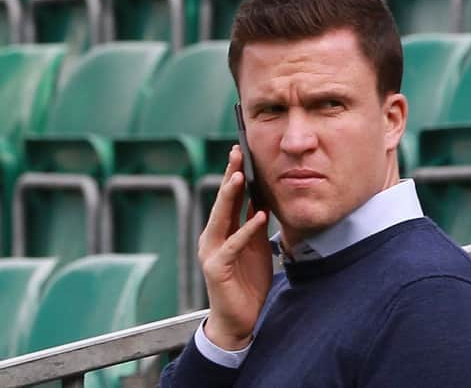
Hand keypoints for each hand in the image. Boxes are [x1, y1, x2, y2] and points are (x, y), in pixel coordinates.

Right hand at [198, 146, 272, 349]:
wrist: (240, 318)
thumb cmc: (247, 282)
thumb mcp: (255, 247)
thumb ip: (253, 225)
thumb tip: (259, 199)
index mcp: (221, 231)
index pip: (228, 198)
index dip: (234, 175)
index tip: (240, 153)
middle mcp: (212, 238)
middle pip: (221, 201)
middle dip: (230, 176)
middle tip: (236, 153)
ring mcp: (212, 252)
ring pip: (221, 218)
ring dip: (230, 196)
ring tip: (240, 175)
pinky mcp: (217, 267)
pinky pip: (234, 244)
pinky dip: (246, 229)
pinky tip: (259, 216)